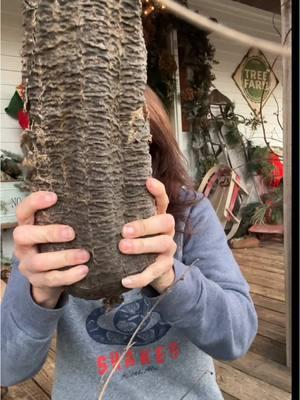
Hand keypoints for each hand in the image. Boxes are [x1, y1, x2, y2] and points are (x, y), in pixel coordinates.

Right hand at [13, 192, 89, 308]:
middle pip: (23, 235)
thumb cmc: (57, 243)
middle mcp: (23, 244)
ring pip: (39, 262)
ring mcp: (28, 264)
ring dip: (64, 257)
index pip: (23, 210)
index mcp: (27, 226)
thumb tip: (94, 202)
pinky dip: (69, 275)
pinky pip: (51, 279)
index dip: (35, 202)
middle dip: (49, 233)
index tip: (54, 197)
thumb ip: (65, 217)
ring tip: (85, 255)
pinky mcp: (37, 281)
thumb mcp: (57, 229)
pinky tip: (84, 270)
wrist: (49, 276)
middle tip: (72, 233)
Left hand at [119, 177, 175, 292]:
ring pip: (162, 244)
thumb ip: (123, 214)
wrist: (155, 269)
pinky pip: (154, 272)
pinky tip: (124, 280)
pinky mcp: (164, 267)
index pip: (163, 200)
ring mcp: (168, 249)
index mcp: (158, 216)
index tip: (147, 182)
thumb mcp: (133, 226)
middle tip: (124, 230)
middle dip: (145, 225)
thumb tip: (95, 198)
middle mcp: (167, 230)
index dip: (157, 190)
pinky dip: (139, 277)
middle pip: (165, 222)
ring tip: (122, 247)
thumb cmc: (136, 241)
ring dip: (142, 246)